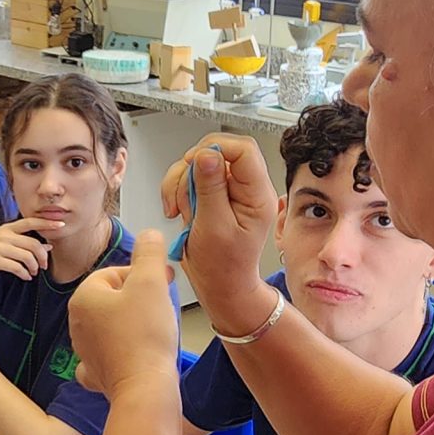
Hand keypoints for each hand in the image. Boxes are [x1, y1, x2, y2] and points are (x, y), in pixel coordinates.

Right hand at [0, 217, 59, 282]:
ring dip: (34, 267)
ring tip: (33, 272)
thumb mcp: (1, 240)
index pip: (30, 222)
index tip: (61, 224)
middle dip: (43, 256)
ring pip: (27, 256)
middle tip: (44, 265)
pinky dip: (25, 273)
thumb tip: (47, 246)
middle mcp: (4, 236)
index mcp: (6, 228)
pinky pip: (17, 267)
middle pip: (33, 243)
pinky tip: (26, 277)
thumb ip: (22, 241)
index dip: (47, 222)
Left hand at [70, 228, 180, 396]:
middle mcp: (77, 323)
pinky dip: (123, 351)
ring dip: (135, 323)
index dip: (143, 275)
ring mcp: (85, 350)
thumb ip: (149, 252)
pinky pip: (109, 353)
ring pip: (113, 324)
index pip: (116, 273)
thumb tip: (149, 235)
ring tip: (155, 331)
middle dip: (139, 299)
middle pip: (114, 298)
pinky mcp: (96, 372)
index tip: (164, 283)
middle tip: (162, 307)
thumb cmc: (145, 335)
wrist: (144, 388)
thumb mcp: (151, 282)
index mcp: (84, 297)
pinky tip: (136, 354)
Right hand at [160, 136, 279, 335]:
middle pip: (216, 153)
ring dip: (180, 184)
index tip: (194, 164)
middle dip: (191, 171)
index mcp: (257, 195)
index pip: (243, 150)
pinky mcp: (212, 194)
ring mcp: (228, 190)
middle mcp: (245, 188)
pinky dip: (176, 190)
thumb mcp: (213, 228)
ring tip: (181, 212)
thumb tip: (207, 154)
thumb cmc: (223, 267)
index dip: (216, 149)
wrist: (219, 286)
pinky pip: (189, 178)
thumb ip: (210, 188)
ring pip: (198, 164)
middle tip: (184, 198)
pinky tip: (178, 211)